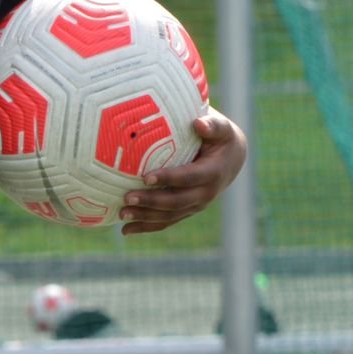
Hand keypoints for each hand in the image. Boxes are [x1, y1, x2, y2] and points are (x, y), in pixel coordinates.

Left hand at [119, 110, 247, 234]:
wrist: (231, 160)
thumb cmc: (220, 138)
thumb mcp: (221, 128)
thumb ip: (212, 125)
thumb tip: (198, 124)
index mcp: (212, 173)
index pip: (189, 178)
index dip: (168, 179)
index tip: (146, 177)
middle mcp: (205, 194)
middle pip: (176, 201)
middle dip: (151, 201)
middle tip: (127, 198)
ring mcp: (196, 205)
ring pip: (169, 216)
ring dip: (145, 217)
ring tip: (121, 214)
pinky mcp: (186, 211)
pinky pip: (166, 222)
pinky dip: (146, 227)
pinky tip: (126, 230)